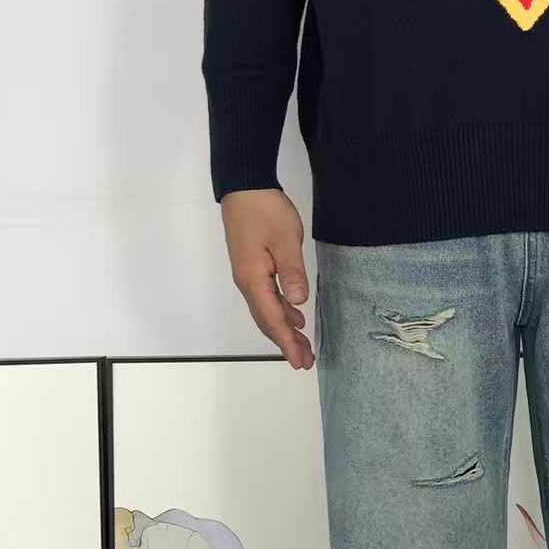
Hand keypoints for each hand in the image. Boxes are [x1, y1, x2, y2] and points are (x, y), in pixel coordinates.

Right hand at [220, 188, 313, 369]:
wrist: (243, 186)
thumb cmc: (264, 210)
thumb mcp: (284, 239)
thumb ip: (291, 271)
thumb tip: (297, 302)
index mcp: (253, 279)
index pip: (272, 318)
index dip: (287, 341)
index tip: (300, 361)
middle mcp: (247, 282)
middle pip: (267, 320)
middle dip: (286, 342)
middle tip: (305, 362)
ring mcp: (248, 274)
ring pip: (267, 310)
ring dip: (284, 328)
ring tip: (303, 346)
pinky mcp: (252, 266)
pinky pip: (267, 297)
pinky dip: (281, 311)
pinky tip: (295, 315)